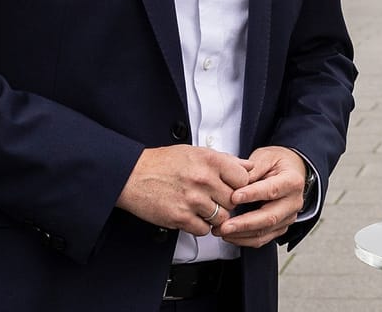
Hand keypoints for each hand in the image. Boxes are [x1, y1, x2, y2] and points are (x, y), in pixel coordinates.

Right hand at [115, 145, 248, 236]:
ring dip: (214, 216)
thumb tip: (249, 166)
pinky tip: (191, 216)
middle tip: (214, 199)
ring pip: (221, 218)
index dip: (239, 185)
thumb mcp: (196, 152)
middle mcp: (203, 179)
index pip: (244, 178)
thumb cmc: (163, 163)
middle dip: (226, 202)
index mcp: (210, 160)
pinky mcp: (180, 217)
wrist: (132, 176)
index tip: (231, 187)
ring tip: (202, 208)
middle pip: (233, 200)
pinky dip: (200, 226)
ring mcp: (192, 200)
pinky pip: (204, 230)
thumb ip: (225, 160)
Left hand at [215, 146, 309, 248]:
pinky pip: (262, 239)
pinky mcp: (280, 228)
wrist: (290, 171)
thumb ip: (252, 170)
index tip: (234, 197)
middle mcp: (293, 202)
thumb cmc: (276, 163)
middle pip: (270, 217)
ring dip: (240, 234)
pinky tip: (229, 236)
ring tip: (220, 230)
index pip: (272, 190)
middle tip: (224, 225)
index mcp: (292, 182)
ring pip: (264, 232)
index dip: (253, 195)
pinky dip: (244, 240)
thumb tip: (237, 183)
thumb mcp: (265, 157)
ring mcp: (288, 218)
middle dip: (244, 223)